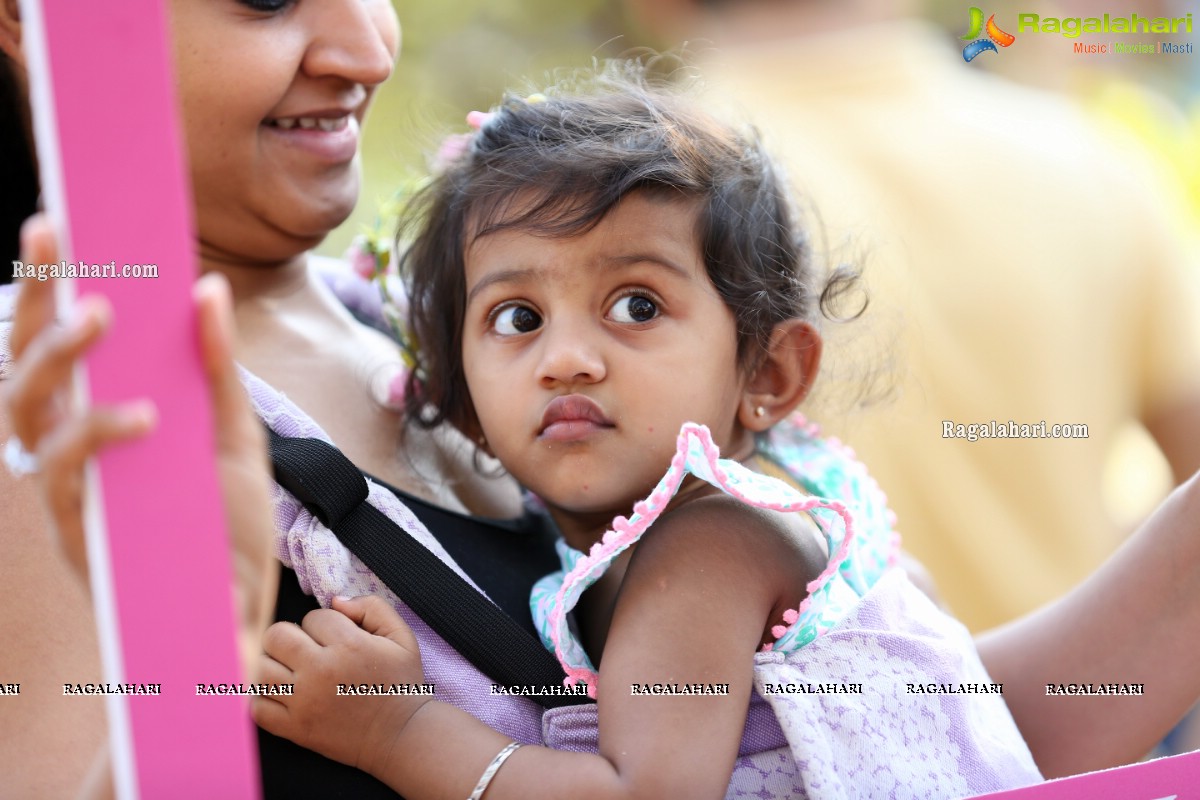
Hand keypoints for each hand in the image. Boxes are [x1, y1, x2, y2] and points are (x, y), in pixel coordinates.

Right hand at [4, 213, 277, 676]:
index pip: (57, 346)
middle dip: (36, 309)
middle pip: (25, 372)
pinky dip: (99, 436)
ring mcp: (71, 495)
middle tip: (65, 256)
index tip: (50, 222)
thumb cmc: (227, 525)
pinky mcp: (83, 537)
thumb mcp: (235, 436)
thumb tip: (206, 287)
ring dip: (58, 360)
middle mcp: (70, 454)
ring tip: (100, 316)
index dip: (43, 288)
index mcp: (99, 421)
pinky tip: (141, 414)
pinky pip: (72, 479)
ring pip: (30, 419)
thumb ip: (217, 369)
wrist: (241, 614)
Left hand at [254, 595, 430, 774]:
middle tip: (305, 649)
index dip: (323, 624)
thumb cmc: (401, 684)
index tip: (334, 639)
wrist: (400, 735)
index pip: (312, 617)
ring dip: (274, 664)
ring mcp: (304, 701)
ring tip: (291, 670)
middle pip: (276, 636)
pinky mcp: (295, 728)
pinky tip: (282, 694)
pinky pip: (257, 707)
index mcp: (348, 645)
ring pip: (261, 669)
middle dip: (290, 636)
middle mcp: (321, 671)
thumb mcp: (401, 637)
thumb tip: (336, 601)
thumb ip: (372, 607)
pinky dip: (263, 698)